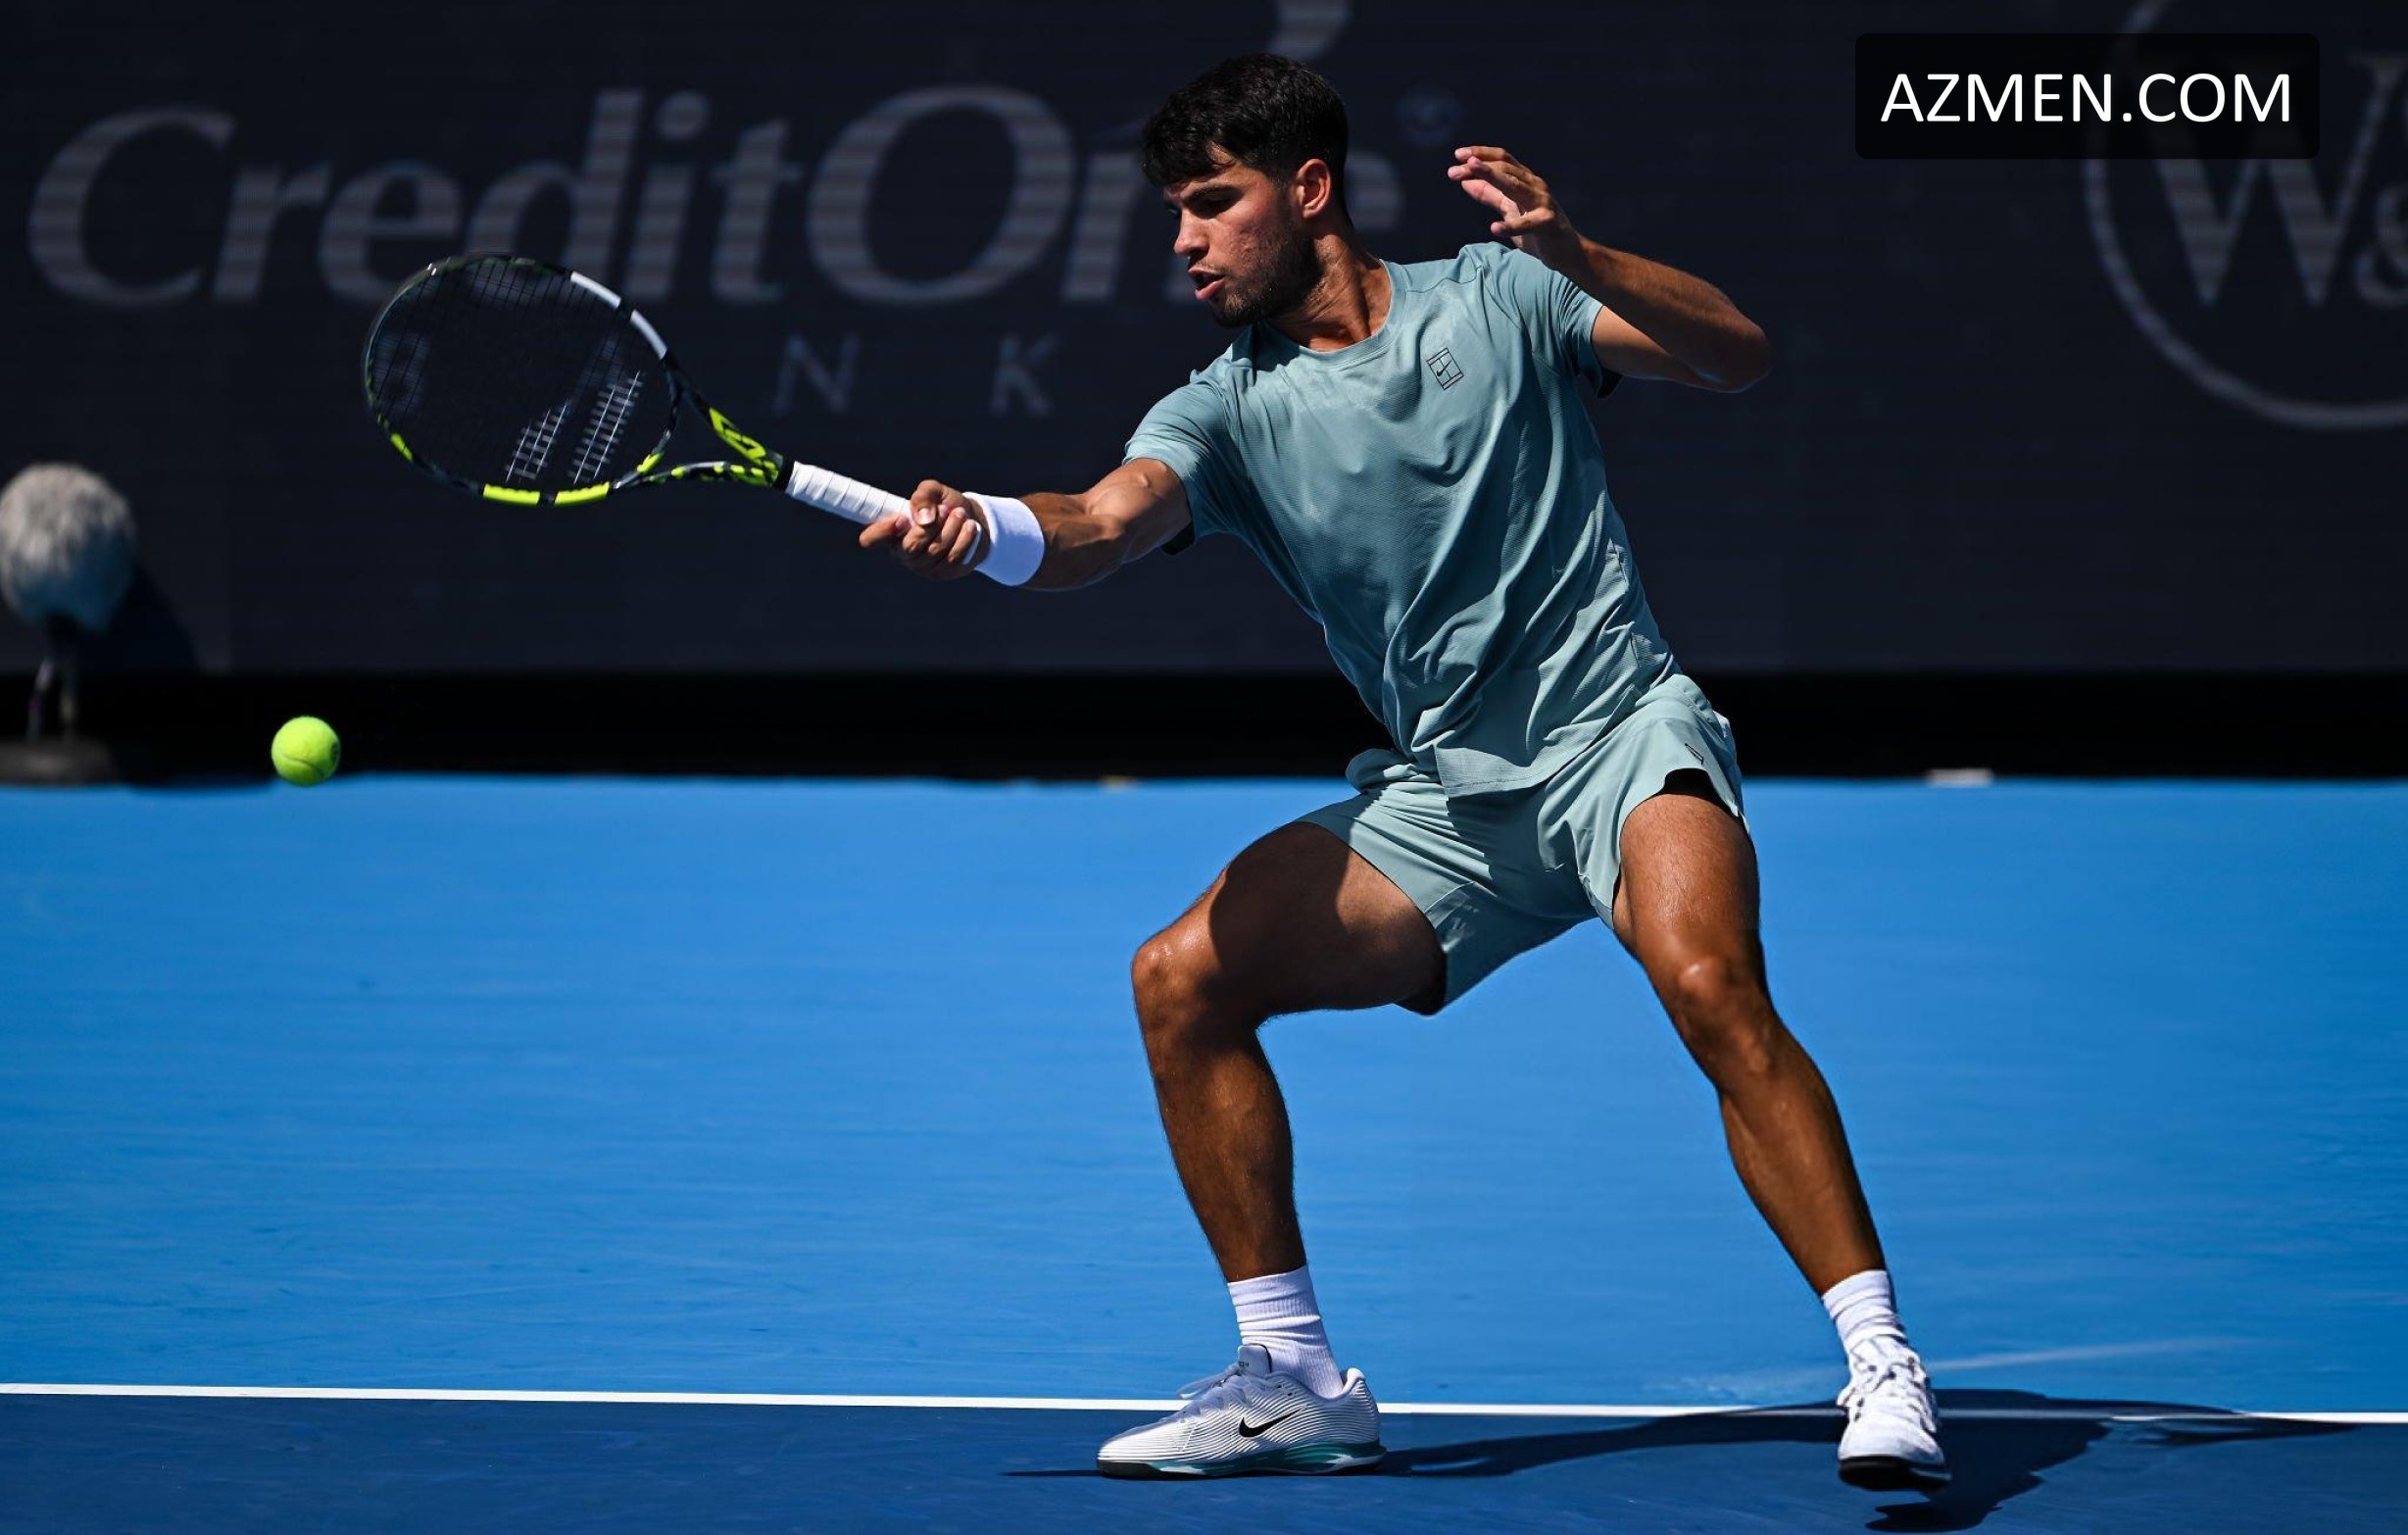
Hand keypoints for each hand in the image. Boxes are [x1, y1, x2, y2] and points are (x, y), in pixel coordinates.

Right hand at [858, 479, 987, 579]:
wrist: (973, 520)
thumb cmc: (945, 505)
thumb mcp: (934, 491)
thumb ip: (924, 495)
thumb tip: (924, 518)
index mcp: (891, 532)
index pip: (870, 539)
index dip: (880, 531)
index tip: (902, 518)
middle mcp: (902, 553)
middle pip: (911, 546)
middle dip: (932, 526)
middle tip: (946, 510)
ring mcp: (922, 567)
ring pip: (935, 551)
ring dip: (952, 529)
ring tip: (961, 514)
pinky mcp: (943, 573)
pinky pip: (954, 558)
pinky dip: (965, 539)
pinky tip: (970, 527)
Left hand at [1447, 146, 1580, 262]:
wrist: (1566, 252)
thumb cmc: (1537, 229)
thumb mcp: (1509, 209)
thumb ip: (1490, 195)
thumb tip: (1465, 180)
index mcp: (1526, 180)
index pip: (1503, 159)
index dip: (1481, 154)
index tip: (1458, 155)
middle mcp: (1535, 185)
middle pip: (1505, 168)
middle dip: (1478, 167)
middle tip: (1453, 169)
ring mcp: (1543, 203)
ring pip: (1515, 185)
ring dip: (1491, 177)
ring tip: (1469, 174)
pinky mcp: (1549, 224)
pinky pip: (1528, 224)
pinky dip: (1511, 226)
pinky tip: (1494, 228)